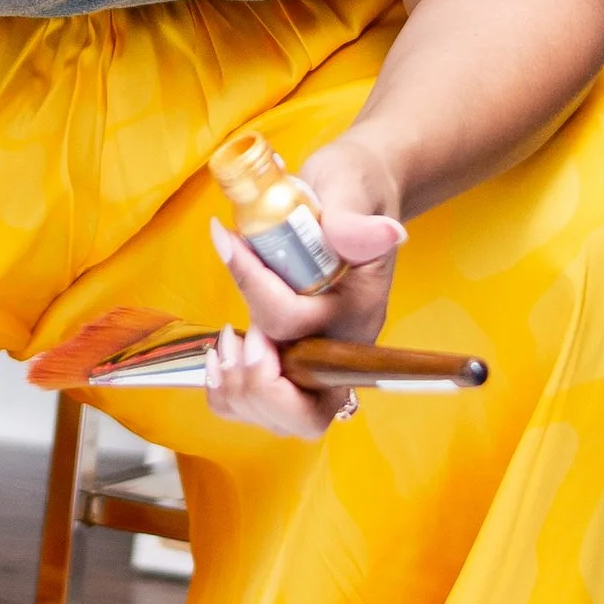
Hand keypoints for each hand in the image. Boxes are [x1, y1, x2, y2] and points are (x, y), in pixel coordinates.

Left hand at [204, 131, 407, 438]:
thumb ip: (354, 218)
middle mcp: (340, 345)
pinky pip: (260, 403)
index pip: (302, 331)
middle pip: (302, 411)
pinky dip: (230, 392)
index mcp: (358, 310)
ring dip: (238, 390)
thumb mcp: (351, 188)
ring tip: (225, 344)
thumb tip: (383, 234)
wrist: (356, 192)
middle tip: (234, 336)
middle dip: (255, 383)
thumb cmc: (352, 188)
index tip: (231, 246)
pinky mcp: (293, 356)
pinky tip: (220, 356)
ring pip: (278, 415)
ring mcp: (317, 356)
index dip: (260, 304)